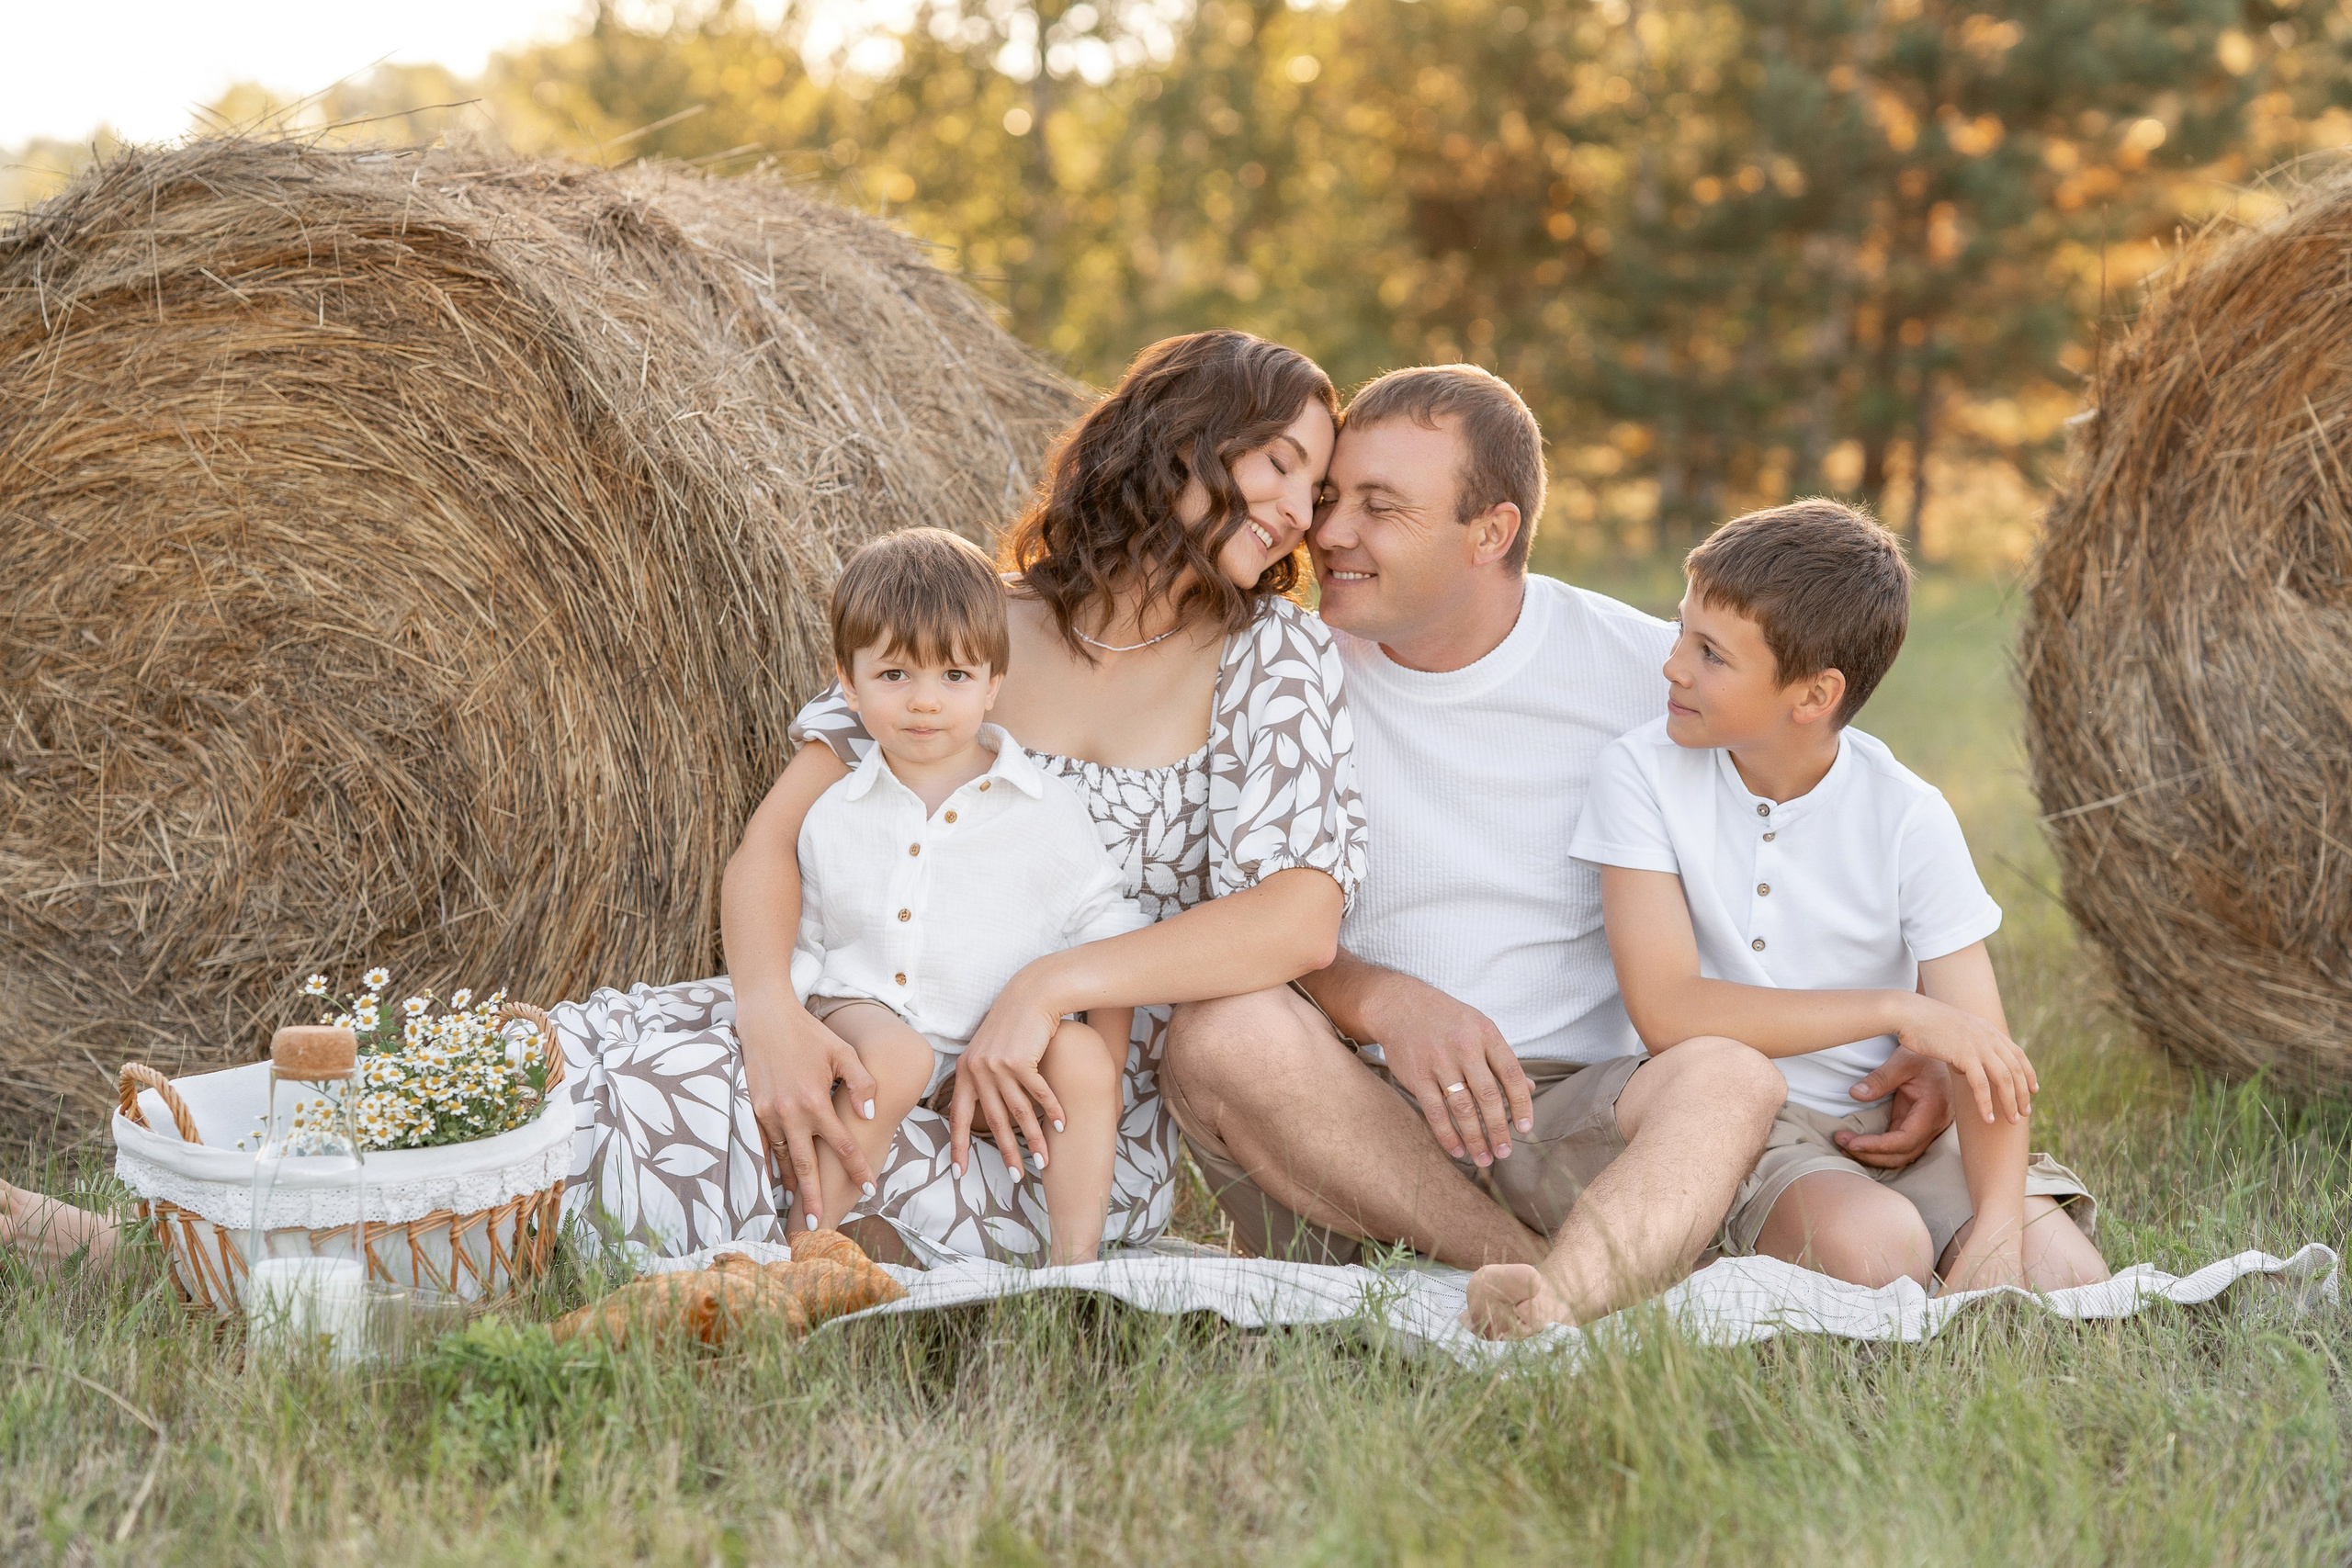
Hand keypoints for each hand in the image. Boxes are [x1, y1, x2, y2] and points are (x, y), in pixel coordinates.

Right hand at [736, 988, 877, 1228]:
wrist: (766, 1019)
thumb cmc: (810, 1035)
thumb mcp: (843, 1052)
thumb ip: (862, 1084)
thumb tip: (869, 1116)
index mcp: (816, 1101)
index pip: (842, 1144)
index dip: (856, 1168)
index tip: (869, 1188)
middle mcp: (791, 1113)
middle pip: (806, 1165)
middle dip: (815, 1196)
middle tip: (822, 1222)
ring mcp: (768, 1114)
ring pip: (782, 1159)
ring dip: (792, 1184)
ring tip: (801, 1206)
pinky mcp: (754, 1111)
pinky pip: (762, 1147)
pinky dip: (769, 1166)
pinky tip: (775, 1180)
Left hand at [951, 969, 1067, 1178]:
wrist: (1030, 996)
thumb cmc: (1012, 1025)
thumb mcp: (988, 1050)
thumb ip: (983, 1078)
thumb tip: (985, 1111)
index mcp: (965, 1072)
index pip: (959, 1117)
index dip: (958, 1146)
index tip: (959, 1173)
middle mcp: (978, 1071)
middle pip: (994, 1121)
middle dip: (1006, 1152)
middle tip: (1017, 1177)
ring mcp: (999, 1066)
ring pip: (1020, 1112)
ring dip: (1034, 1139)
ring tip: (1044, 1161)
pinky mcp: (1021, 1060)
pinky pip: (1039, 1094)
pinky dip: (1053, 1112)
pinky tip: (1062, 1127)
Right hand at [1363, 972, 1532, 1167]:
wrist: (1399, 1005)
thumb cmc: (1447, 1020)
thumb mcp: (1479, 1028)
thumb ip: (1502, 1059)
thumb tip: (1530, 1089)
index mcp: (1486, 1034)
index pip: (1512, 1075)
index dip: (1522, 1104)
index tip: (1526, 1129)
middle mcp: (1464, 1047)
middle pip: (1488, 1096)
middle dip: (1499, 1129)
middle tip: (1505, 1152)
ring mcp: (1439, 1062)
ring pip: (1462, 1108)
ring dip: (1475, 1138)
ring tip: (1484, 1158)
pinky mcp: (1417, 1076)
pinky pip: (1435, 1112)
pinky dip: (1447, 1135)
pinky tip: (1457, 1150)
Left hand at [1834, 1047, 1953, 1169]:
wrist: (1945, 1052)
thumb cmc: (1926, 1054)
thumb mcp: (1903, 1060)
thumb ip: (1880, 1078)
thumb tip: (1856, 1094)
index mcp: (1933, 1109)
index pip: (1906, 1140)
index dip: (1878, 1146)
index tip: (1853, 1143)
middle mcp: (1934, 1125)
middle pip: (1903, 1154)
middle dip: (1871, 1154)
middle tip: (1842, 1143)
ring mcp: (1929, 1128)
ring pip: (1902, 1155)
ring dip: (1874, 1157)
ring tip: (1845, 1147)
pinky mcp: (1919, 1127)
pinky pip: (1900, 1147)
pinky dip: (1880, 1151)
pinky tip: (1860, 1146)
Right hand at [1891, 994, 2036, 1124]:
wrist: (1908, 1012)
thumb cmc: (1923, 1023)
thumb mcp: (1954, 1031)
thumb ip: (1966, 1047)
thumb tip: (1966, 1067)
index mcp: (1988, 1029)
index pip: (2018, 1054)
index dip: (2029, 1073)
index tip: (2033, 1090)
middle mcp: (1988, 1036)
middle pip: (2015, 1070)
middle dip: (2023, 1094)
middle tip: (2025, 1113)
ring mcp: (1978, 1045)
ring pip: (2004, 1079)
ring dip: (2010, 1102)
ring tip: (2012, 1120)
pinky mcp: (1964, 1054)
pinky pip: (1981, 1085)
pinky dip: (1986, 1103)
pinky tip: (1987, 1118)